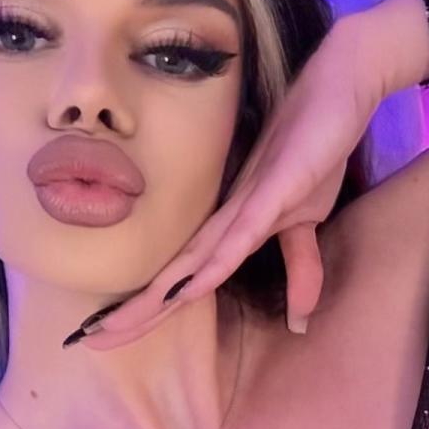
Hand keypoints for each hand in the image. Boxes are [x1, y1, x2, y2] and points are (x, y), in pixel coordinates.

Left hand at [78, 12, 385, 350]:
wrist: (340, 85)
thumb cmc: (315, 149)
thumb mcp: (305, 221)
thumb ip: (299, 269)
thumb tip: (300, 320)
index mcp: (228, 227)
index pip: (179, 277)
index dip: (145, 308)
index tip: (106, 337)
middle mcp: (227, 217)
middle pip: (173, 275)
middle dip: (133, 312)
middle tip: (88, 342)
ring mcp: (250, 200)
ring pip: (197, 259)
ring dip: (159, 295)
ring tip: (119, 324)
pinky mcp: (280, 185)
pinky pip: (246, 230)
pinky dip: (220, 260)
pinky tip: (194, 286)